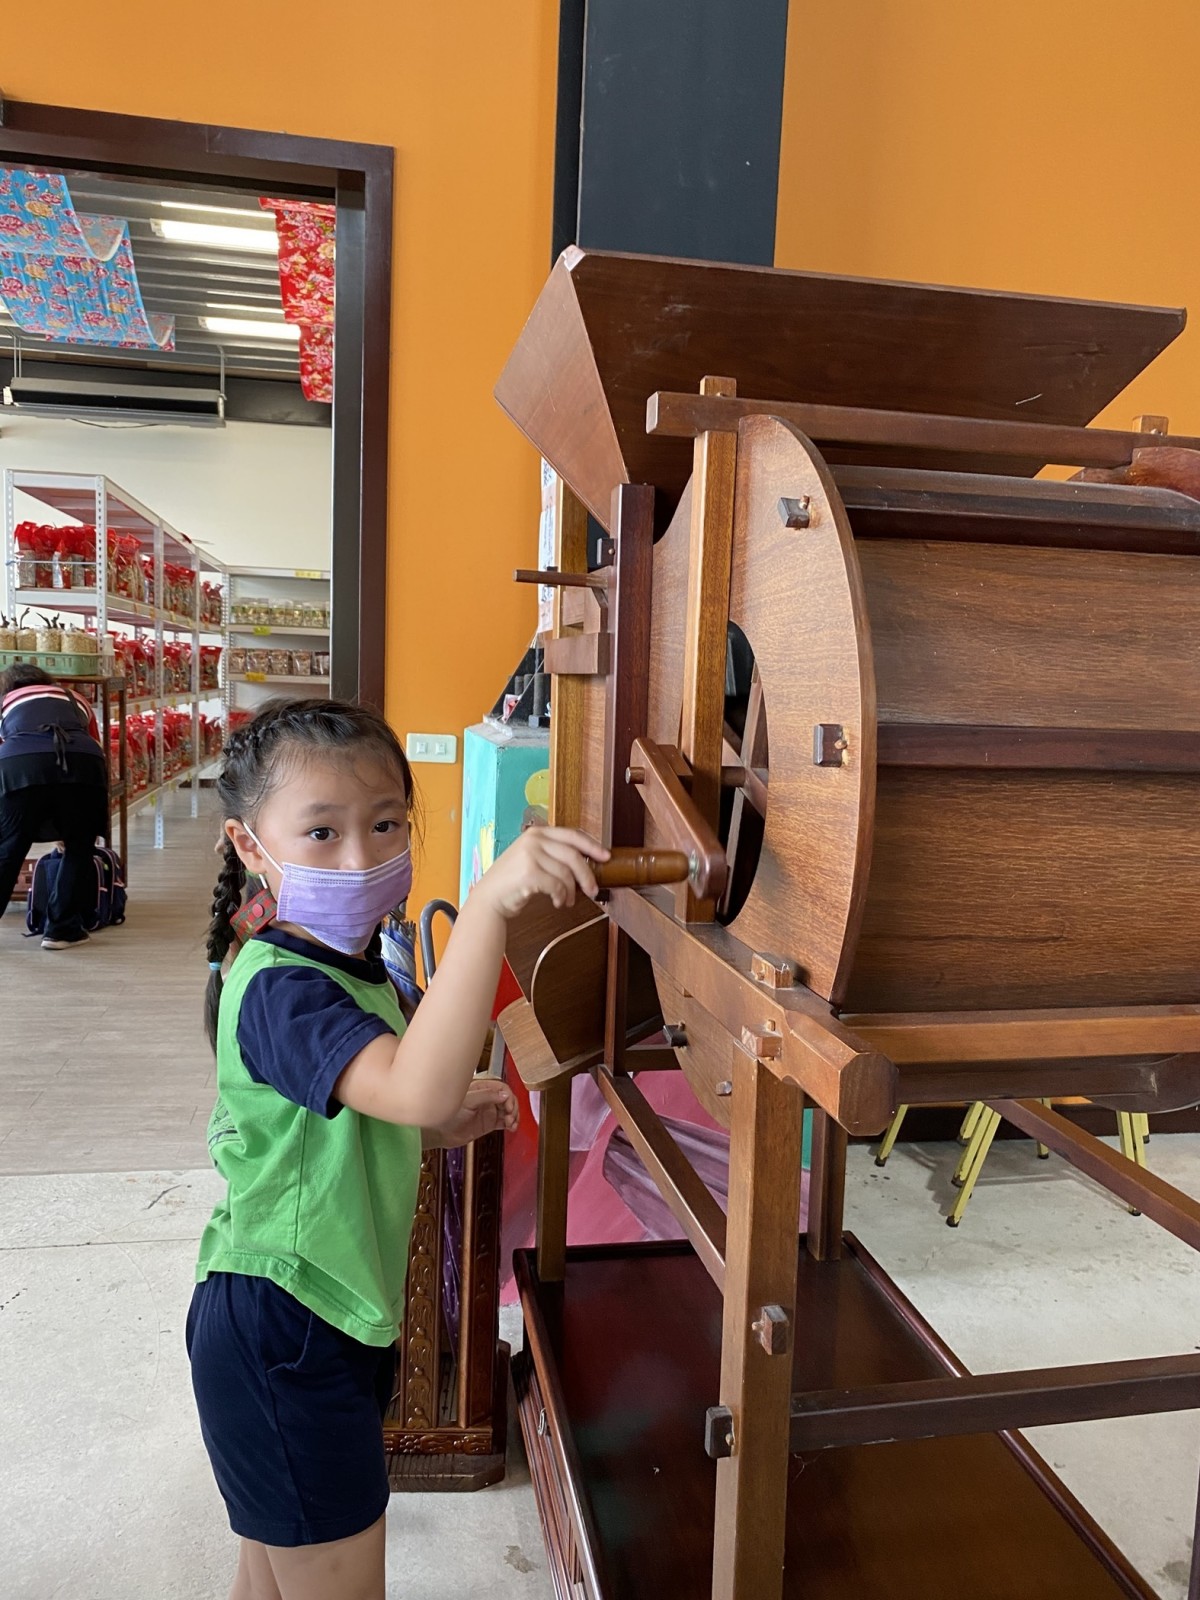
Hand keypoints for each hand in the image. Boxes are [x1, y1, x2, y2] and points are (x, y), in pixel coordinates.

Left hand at [429, 1076, 519, 1147]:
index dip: (508, 1096)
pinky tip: (511, 1127)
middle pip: (508, 1099)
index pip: (502, 1088)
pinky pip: (504, 1121)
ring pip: (508, 1110)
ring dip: (514, 1116)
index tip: (509, 1106)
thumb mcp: (468, 1101)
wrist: (440, 1132)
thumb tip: (504, 1095)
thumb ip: (487, 1096)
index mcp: (482, 1088)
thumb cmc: (448, 1113)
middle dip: (513, 1107)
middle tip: (511, 1116)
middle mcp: (487, 1098)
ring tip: (511, 1124)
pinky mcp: (489, 1123)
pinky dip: (510, 1124)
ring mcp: (488, 1111)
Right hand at [473, 826, 606, 920]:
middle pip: (574, 856)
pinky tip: (556, 901)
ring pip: (566, 874)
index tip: (606, 856)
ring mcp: (530, 854)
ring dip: (571, 891)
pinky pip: (557, 886)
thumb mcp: (533, 858)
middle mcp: (534, 840)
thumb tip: (587, 864)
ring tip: (567, 900)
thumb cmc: (513, 881)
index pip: (573, 835)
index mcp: (537, 832)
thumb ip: (555, 855)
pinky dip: (561, 897)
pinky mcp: (529, 872)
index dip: (592, 845)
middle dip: (587, 876)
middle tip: (593, 890)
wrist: (489, 897)